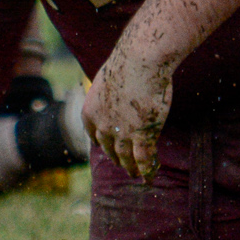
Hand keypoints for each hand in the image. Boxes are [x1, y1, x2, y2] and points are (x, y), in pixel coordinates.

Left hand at [83, 50, 174, 179]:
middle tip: (123, 163)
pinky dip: (147, 170)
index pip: (92, 133)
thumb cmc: (127, 63)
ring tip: (135, 174)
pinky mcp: (142, 136)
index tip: (103, 145)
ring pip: (126, 157)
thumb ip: (111, 91)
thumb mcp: (109, 78)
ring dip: (131, 167)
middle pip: (109, 148)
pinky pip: (144, 159)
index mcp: (90, 111)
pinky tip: (149, 177)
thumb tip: (118, 88)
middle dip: (116, 157)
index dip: (100, 141)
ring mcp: (122, 134)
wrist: (140, 62)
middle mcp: (102, 126)